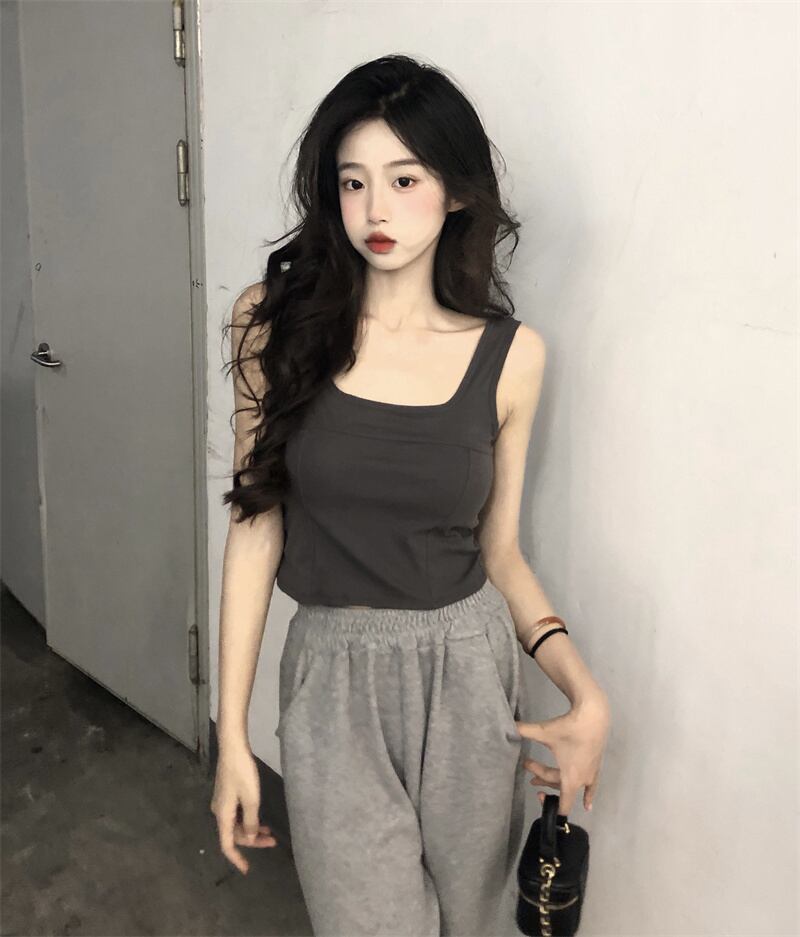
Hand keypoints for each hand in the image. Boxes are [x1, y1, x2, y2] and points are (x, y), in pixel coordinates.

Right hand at [210, 742, 277, 874]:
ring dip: (252, 829)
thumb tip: (251, 838)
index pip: (227, 844)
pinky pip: (237, 814)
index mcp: (223, 815)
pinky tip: (260, 818)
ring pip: (237, 823)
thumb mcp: (251, 799)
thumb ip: (251, 821)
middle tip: (273, 841)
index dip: (237, 858)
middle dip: (253, 841)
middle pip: (235, 834)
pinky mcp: (227, 794)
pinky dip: (249, 819)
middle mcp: (219, 811)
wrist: (233, 748)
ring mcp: (223, 802)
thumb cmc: (242, 773)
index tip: (247, 869)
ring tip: (270, 832)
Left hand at [515, 692, 610, 814]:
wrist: (594, 715)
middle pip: (560, 786)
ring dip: (557, 782)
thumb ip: (523, 730)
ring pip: (573, 784)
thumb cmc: (568, 727)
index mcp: (570, 778)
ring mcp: (592, 773)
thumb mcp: (543, 731)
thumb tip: (508, 726)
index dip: (548, 803)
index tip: (535, 791)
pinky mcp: (597, 764)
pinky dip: (589, 795)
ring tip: (541, 780)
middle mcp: (583, 780)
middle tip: (528, 765)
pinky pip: (592, 786)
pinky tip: (588, 805)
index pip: (563, 804)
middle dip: (543, 777)